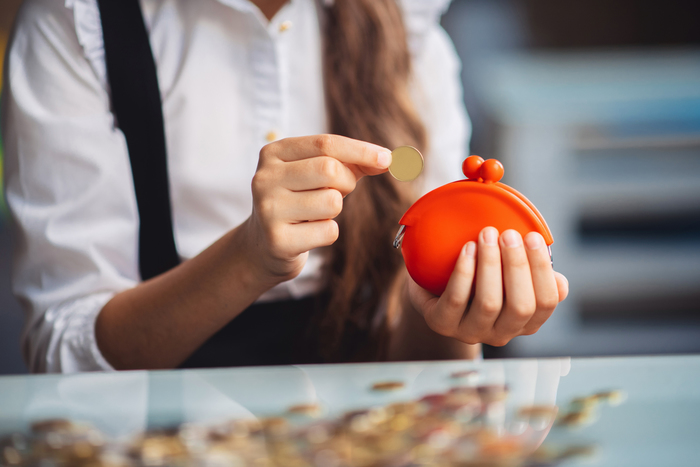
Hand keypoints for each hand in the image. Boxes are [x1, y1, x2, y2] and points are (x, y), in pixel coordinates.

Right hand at [243, 135, 390, 285]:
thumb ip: (349, 162)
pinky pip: (329, 231)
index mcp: (274, 153)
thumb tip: (387, 159)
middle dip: (346, 183)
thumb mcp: (315, 175)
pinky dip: (328, 233)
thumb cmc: (297, 203)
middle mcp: (265, 178)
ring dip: (335, 210)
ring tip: (315, 214)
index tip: (387, 158)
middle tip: (337, 193)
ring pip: (332, 201)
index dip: (360, 150)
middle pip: (329, 169)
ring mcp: (269, 209)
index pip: (325, 143)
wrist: (262, 246)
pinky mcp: (278, 240)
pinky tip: (308, 234)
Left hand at [408, 227, 568, 345]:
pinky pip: (456, 300)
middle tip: (508, 234)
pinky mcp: (442, 324)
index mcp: (526, 322)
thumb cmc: (479, 275)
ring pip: (489, 304)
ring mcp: (471, 332)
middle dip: (517, 266)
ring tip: (486, 235)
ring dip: (490, 265)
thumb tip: (559, 281)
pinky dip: (464, 272)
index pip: (546, 303)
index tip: (532, 237)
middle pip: (520, 306)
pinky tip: (467, 248)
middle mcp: (502, 333)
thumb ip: (534, 275)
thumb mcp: (509, 274)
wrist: (433, 283)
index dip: (542, 270)